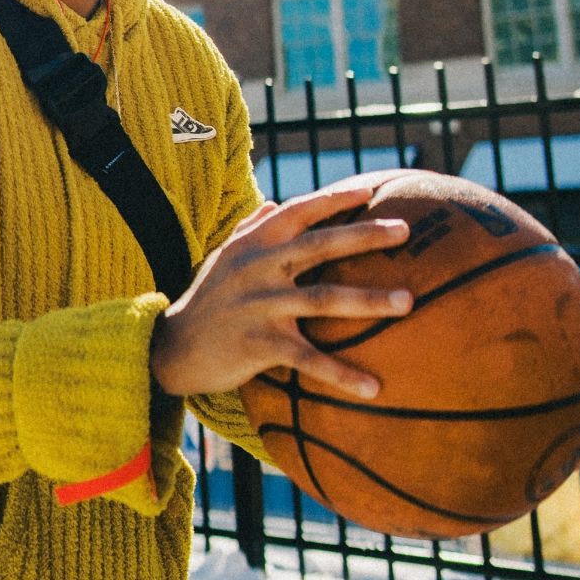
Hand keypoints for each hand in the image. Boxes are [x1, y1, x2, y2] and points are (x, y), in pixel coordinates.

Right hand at [150, 183, 413, 402]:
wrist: (171, 348)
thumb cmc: (206, 300)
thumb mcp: (223, 258)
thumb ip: (249, 229)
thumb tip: (273, 204)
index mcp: (253, 244)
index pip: (298, 212)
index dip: (334, 200)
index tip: (372, 192)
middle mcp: (258, 268)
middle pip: (319, 247)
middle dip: (364, 237)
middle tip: (405, 231)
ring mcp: (259, 305)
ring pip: (322, 299)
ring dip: (369, 300)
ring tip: (409, 301)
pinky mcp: (259, 345)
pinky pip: (308, 360)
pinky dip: (342, 374)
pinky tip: (373, 387)